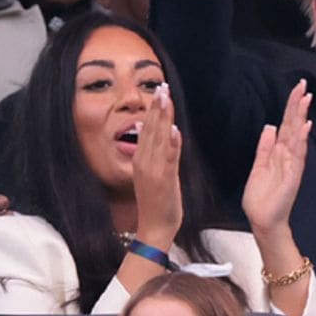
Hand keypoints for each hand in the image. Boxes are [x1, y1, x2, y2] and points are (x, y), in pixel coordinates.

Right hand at [133, 88, 183, 248]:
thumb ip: (153, 150)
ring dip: (163, 119)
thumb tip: (148, 128)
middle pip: (152, 130)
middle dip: (158, 108)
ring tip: (166, 100)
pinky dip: (172, 145)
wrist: (154, 228)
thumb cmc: (156, 202)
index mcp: (141, 159)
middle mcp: (145, 162)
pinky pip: (169, 159)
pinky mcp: (164, 181)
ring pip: (159, 140)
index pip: (148, 129)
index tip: (159, 91)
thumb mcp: (152, 172)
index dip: (154, 109)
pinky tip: (174, 130)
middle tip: (162, 87)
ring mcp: (153, 171)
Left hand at [242, 80, 311, 238]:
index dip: (291, 107)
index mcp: (278, 152)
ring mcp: (292, 164)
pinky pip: (298, 154)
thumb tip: (270, 127)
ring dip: (302, 117)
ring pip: (297, 135)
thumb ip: (264, 147)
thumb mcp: (258, 166)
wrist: (262, 220)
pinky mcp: (293, 175)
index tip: (296, 90)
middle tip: (303, 86)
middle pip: (294, 125)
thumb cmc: (260, 198)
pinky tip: (305, 126)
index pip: (286, 124)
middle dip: (298, 105)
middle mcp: (288, 155)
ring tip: (306, 99)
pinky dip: (301, 140)